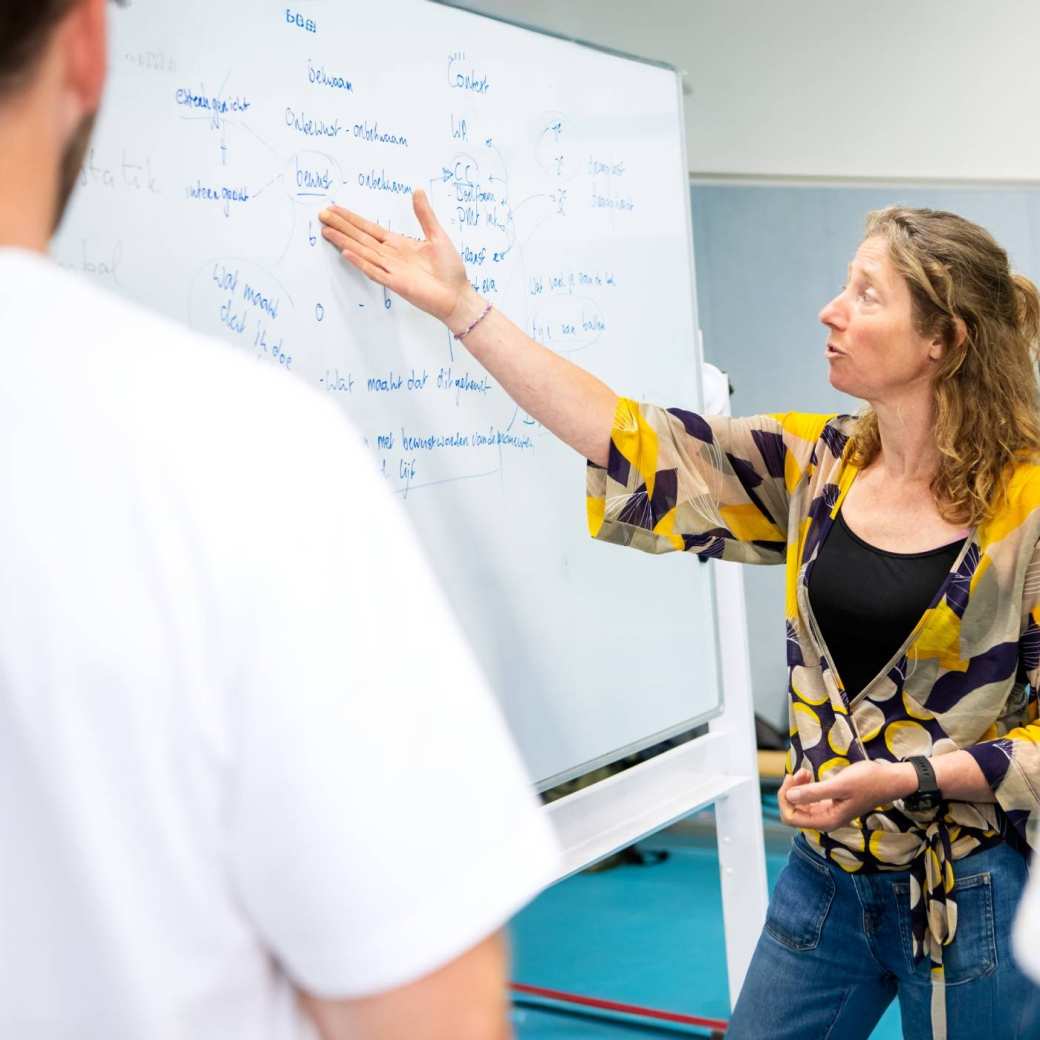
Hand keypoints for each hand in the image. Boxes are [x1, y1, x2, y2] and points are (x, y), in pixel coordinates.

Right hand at [319, 190, 472, 324]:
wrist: (458, 295)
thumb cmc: (450, 269)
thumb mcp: (437, 235)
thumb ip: (424, 214)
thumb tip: (417, 190)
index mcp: (398, 244)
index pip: (369, 229)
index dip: (352, 219)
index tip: (335, 209)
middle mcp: (391, 256)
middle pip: (360, 238)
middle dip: (341, 226)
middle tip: (322, 214)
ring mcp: (391, 270)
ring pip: (362, 252)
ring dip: (344, 241)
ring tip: (326, 230)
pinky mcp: (396, 284)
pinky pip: (374, 272)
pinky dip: (360, 263)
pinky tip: (346, 253)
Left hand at [779, 760, 916, 830]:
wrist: (889, 779)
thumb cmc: (868, 781)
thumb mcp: (840, 785)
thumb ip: (814, 793)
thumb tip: (790, 797)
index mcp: (827, 821)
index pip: (791, 817)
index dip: (785, 798)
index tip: (793, 778)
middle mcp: (825, 820)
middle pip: (793, 811)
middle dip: (791, 791)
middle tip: (800, 773)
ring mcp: (827, 812)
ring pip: (799, 804)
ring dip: (797, 787)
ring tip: (805, 772)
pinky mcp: (830, 803)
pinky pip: (808, 798)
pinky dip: (804, 786)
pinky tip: (809, 774)